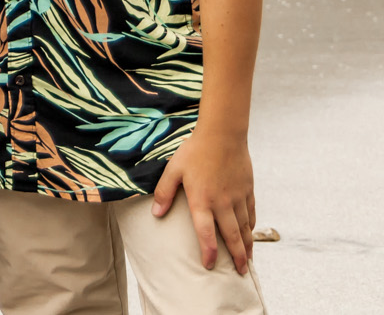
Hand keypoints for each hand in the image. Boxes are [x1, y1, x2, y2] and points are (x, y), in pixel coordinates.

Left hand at [152, 126, 254, 274]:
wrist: (223, 134)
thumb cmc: (194, 151)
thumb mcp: (173, 170)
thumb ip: (164, 192)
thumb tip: (156, 214)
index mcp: (202, 200)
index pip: (205, 233)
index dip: (208, 252)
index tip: (209, 266)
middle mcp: (222, 203)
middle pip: (232, 236)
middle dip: (236, 257)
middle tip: (239, 273)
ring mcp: (238, 197)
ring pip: (244, 228)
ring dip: (247, 246)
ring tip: (248, 261)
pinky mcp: (247, 190)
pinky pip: (251, 213)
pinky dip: (251, 226)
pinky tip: (250, 234)